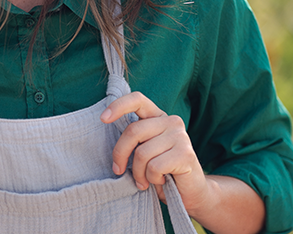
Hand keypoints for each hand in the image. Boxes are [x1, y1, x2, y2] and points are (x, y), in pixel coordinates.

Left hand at [100, 92, 212, 214]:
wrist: (189, 193)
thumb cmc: (161, 172)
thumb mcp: (144, 151)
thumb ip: (134, 139)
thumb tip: (107, 129)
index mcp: (158, 117)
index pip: (138, 100)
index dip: (118, 106)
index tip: (103, 119)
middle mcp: (171, 121)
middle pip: (133, 131)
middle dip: (120, 154)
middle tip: (118, 171)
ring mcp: (180, 136)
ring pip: (142, 153)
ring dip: (139, 173)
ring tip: (146, 180)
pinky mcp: (185, 153)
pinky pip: (154, 167)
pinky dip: (152, 179)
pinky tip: (161, 180)